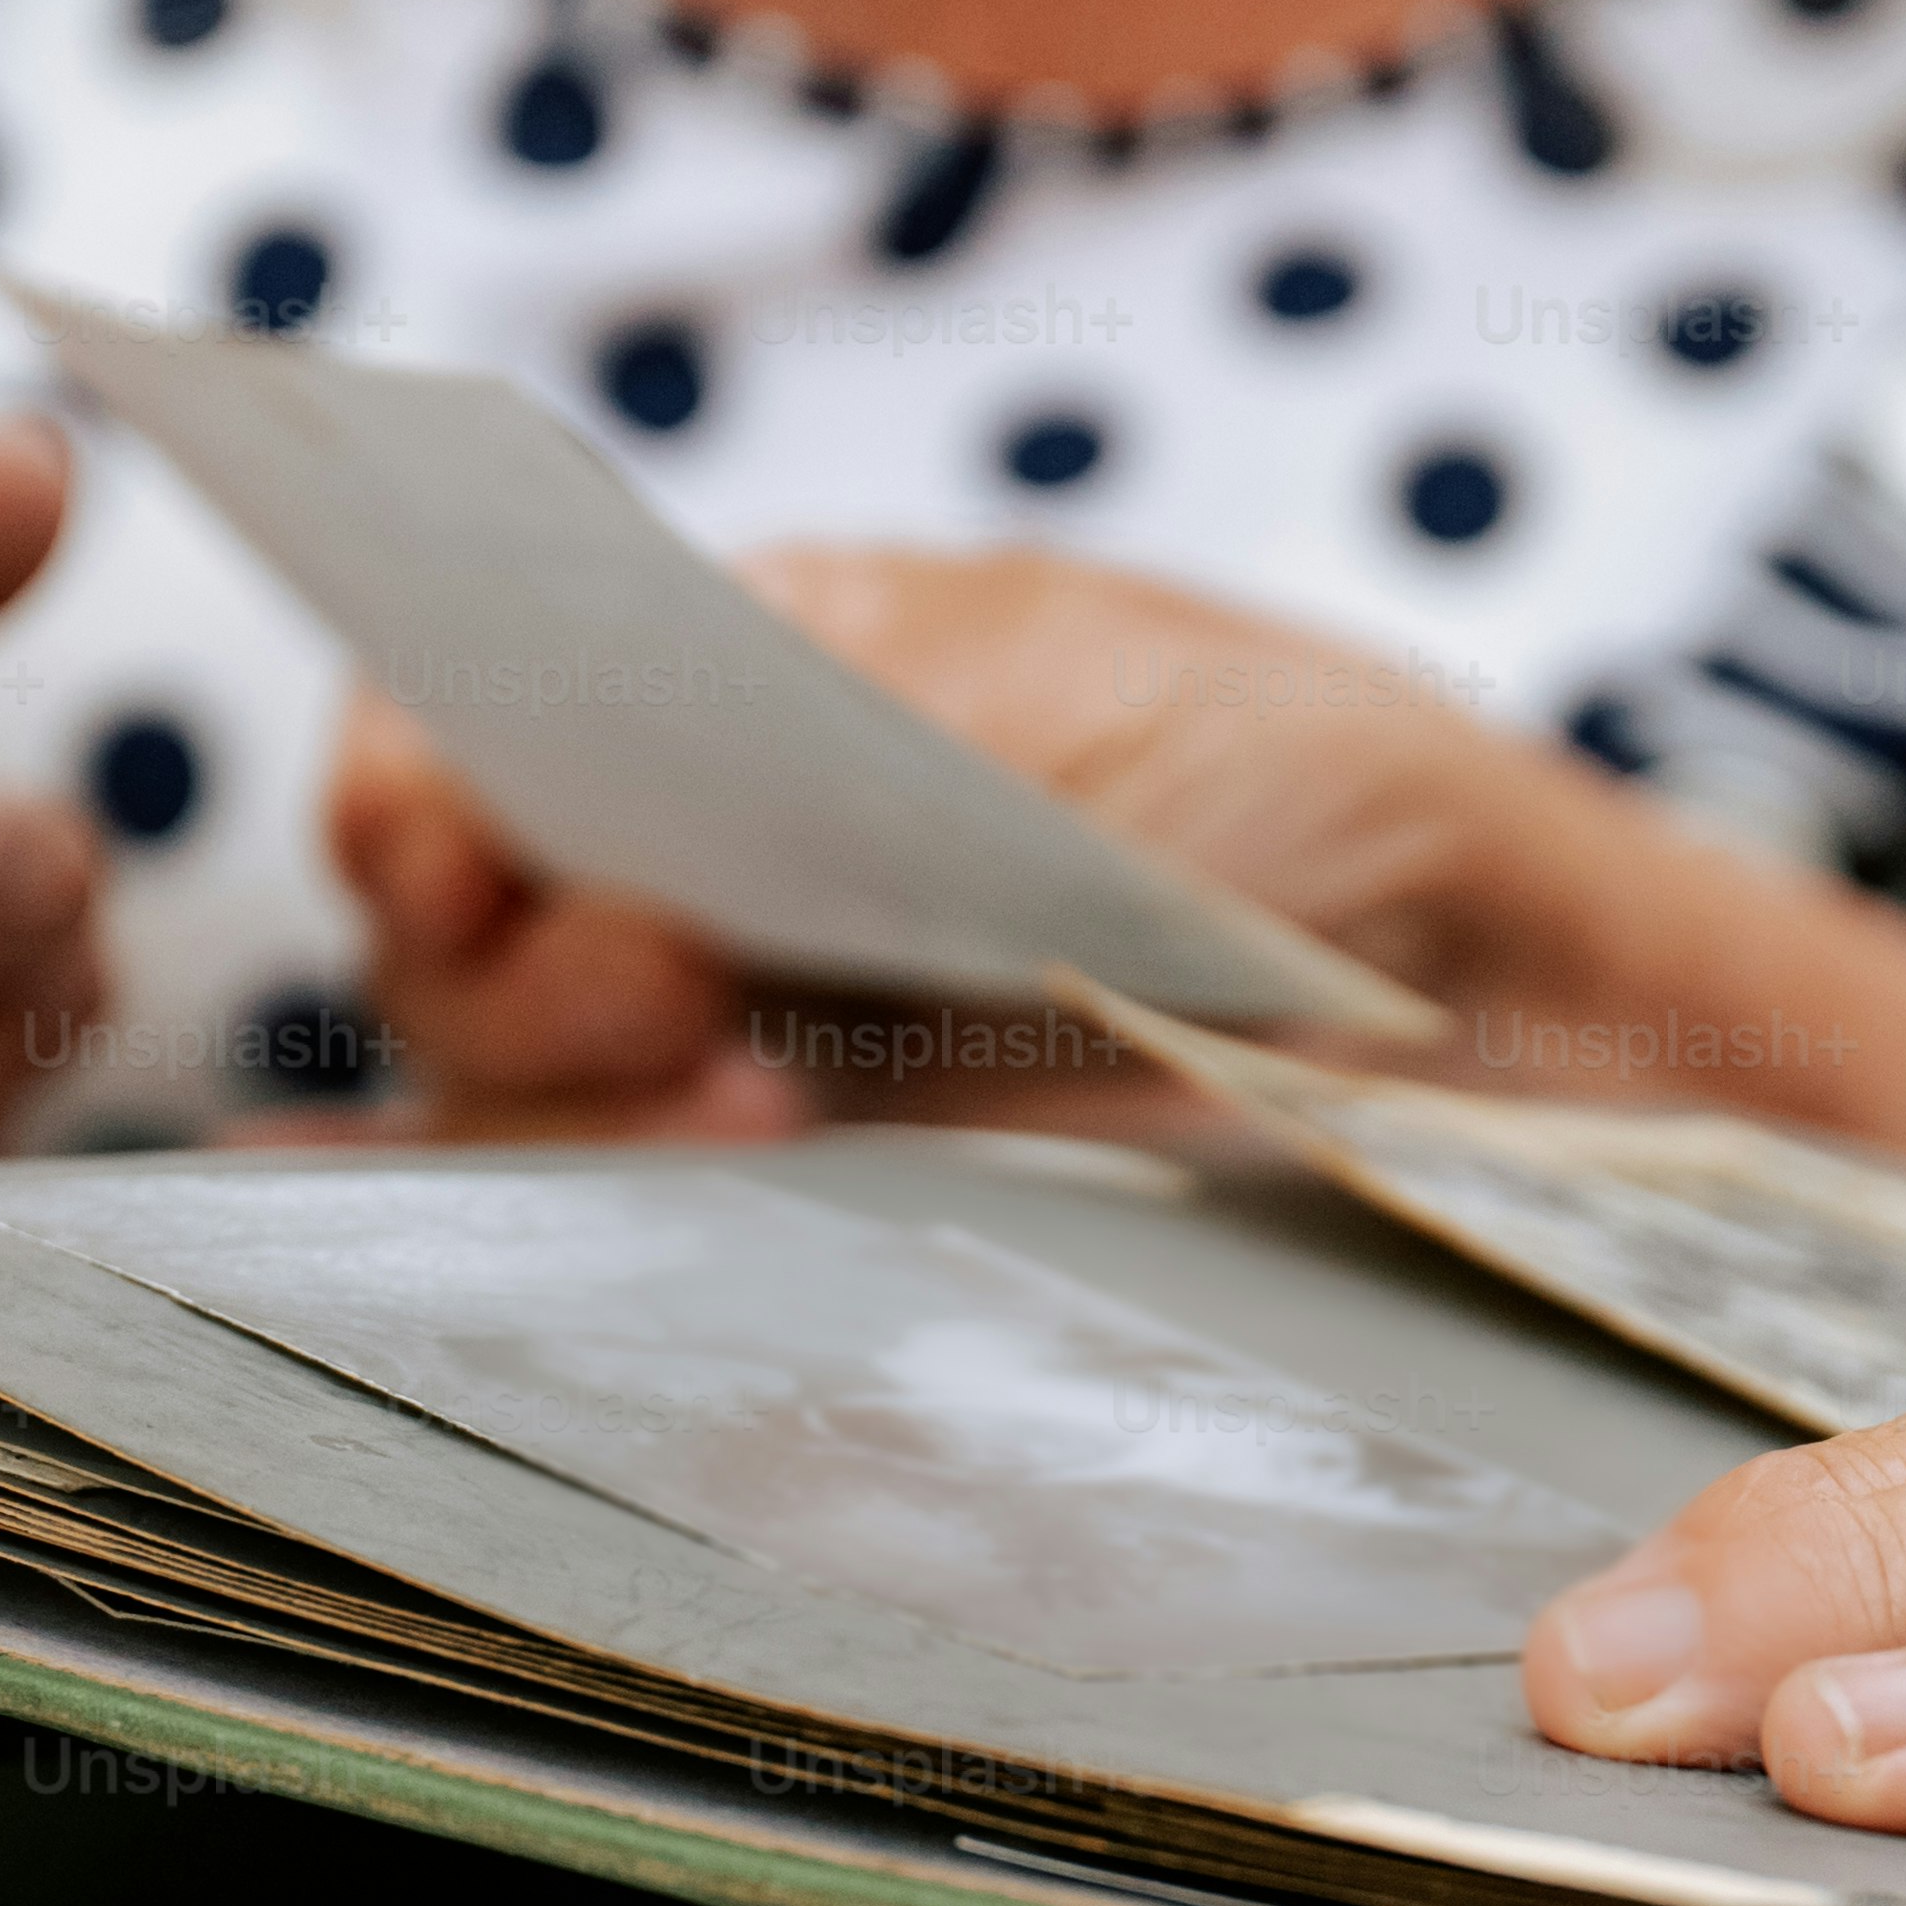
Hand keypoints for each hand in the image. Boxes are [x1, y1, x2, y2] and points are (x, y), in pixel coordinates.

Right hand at [332, 544, 1582, 1139]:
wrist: (1491, 989)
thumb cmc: (1302, 782)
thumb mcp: (1055, 708)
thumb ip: (812, 748)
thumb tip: (604, 818)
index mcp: (732, 670)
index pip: (457, 718)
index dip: (413, 792)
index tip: (456, 859)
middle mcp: (703, 851)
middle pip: (454, 939)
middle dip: (520, 976)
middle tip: (681, 992)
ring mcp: (749, 1027)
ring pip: (521, 1100)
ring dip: (581, 1116)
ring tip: (754, 1107)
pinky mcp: (820, 1192)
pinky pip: (622, 1225)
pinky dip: (557, 1235)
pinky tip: (572, 1215)